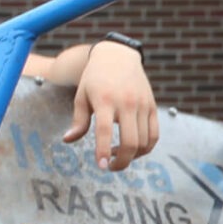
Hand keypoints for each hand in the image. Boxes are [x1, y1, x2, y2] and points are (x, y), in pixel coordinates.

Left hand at [65, 41, 159, 168]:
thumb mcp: (82, 96)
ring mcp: (142, 105)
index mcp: (105, 100)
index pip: (105, 131)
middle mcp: (126, 103)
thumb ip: (79, 121)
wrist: (118, 56)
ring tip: (118, 154)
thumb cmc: (95, 78)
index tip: (101, 165)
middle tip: (111, 167)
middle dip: (122, 161)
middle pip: (131, 142)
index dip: (103, 151)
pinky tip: (134, 149)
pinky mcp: (152, 107)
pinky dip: (146, 148)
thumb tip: (68, 140)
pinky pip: (154, 135)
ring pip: (144, 142)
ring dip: (132, 156)